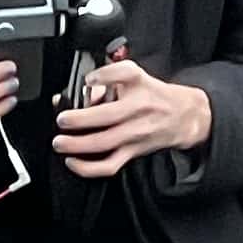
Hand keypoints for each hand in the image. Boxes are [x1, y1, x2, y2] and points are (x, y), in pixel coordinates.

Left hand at [52, 54, 213, 177]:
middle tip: (62, 119)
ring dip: (77, 145)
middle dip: (79, 119)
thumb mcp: (137, 78)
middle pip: (107, 116)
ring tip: (60, 142)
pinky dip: (88, 168)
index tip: (88, 79)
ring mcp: (135, 132)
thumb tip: (82, 92)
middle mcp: (138, 108)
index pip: (124, 74)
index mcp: (139, 84)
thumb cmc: (154, 96)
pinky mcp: (133, 151)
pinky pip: (108, 165)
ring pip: (104, 143)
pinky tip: (72, 162)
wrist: (182, 116)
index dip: (104, 75)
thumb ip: (109, 81)